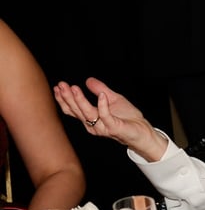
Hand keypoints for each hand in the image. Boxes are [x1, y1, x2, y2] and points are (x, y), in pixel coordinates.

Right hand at [53, 77, 168, 161]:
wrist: (142, 130)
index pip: (73, 109)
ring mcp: (102, 127)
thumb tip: (88, 80)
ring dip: (80, 100)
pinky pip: (106, 116)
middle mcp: (93, 125)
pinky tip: (102, 95)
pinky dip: (103, 105)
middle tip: (61, 85)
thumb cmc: (127, 117)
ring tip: (74, 88)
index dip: (64, 99)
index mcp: (90, 118)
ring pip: (87, 114)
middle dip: (67, 98)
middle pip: (76, 111)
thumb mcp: (113, 99)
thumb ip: (100, 89)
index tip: (58, 86)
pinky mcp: (114, 127)